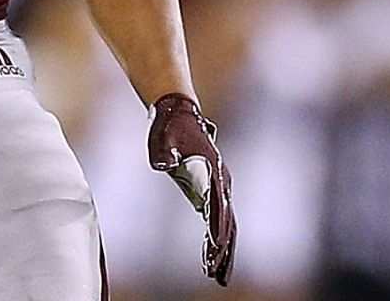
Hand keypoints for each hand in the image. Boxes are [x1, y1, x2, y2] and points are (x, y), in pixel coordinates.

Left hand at [148, 93, 235, 285]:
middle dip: (223, 249)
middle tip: (216, 274)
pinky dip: (215, 240)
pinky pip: (218, 221)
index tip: (216, 246)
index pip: (217, 203)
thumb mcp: (161, 136)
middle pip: (228, 221)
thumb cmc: (169, 125)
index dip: (217, 226)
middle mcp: (221, 180)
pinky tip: (208, 258)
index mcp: (212, 168)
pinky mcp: (211, 192)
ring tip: (217, 277)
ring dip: (224, 251)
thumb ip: (163, 152)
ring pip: (228, 225)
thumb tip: (163, 166)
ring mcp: (219, 187)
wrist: (179, 112)